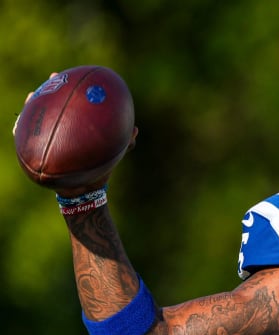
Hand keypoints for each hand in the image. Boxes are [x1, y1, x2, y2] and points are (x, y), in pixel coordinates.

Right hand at [18, 72, 137, 197]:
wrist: (88, 188)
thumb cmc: (102, 168)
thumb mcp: (116, 152)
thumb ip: (126, 141)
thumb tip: (134, 130)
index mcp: (85, 126)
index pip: (79, 102)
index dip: (76, 88)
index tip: (79, 76)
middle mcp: (68, 127)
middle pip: (58, 104)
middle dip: (54, 90)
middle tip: (53, 78)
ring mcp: (54, 136)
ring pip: (40, 118)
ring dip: (35, 106)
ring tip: (32, 97)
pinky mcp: (43, 148)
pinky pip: (28, 138)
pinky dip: (22, 131)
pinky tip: (17, 127)